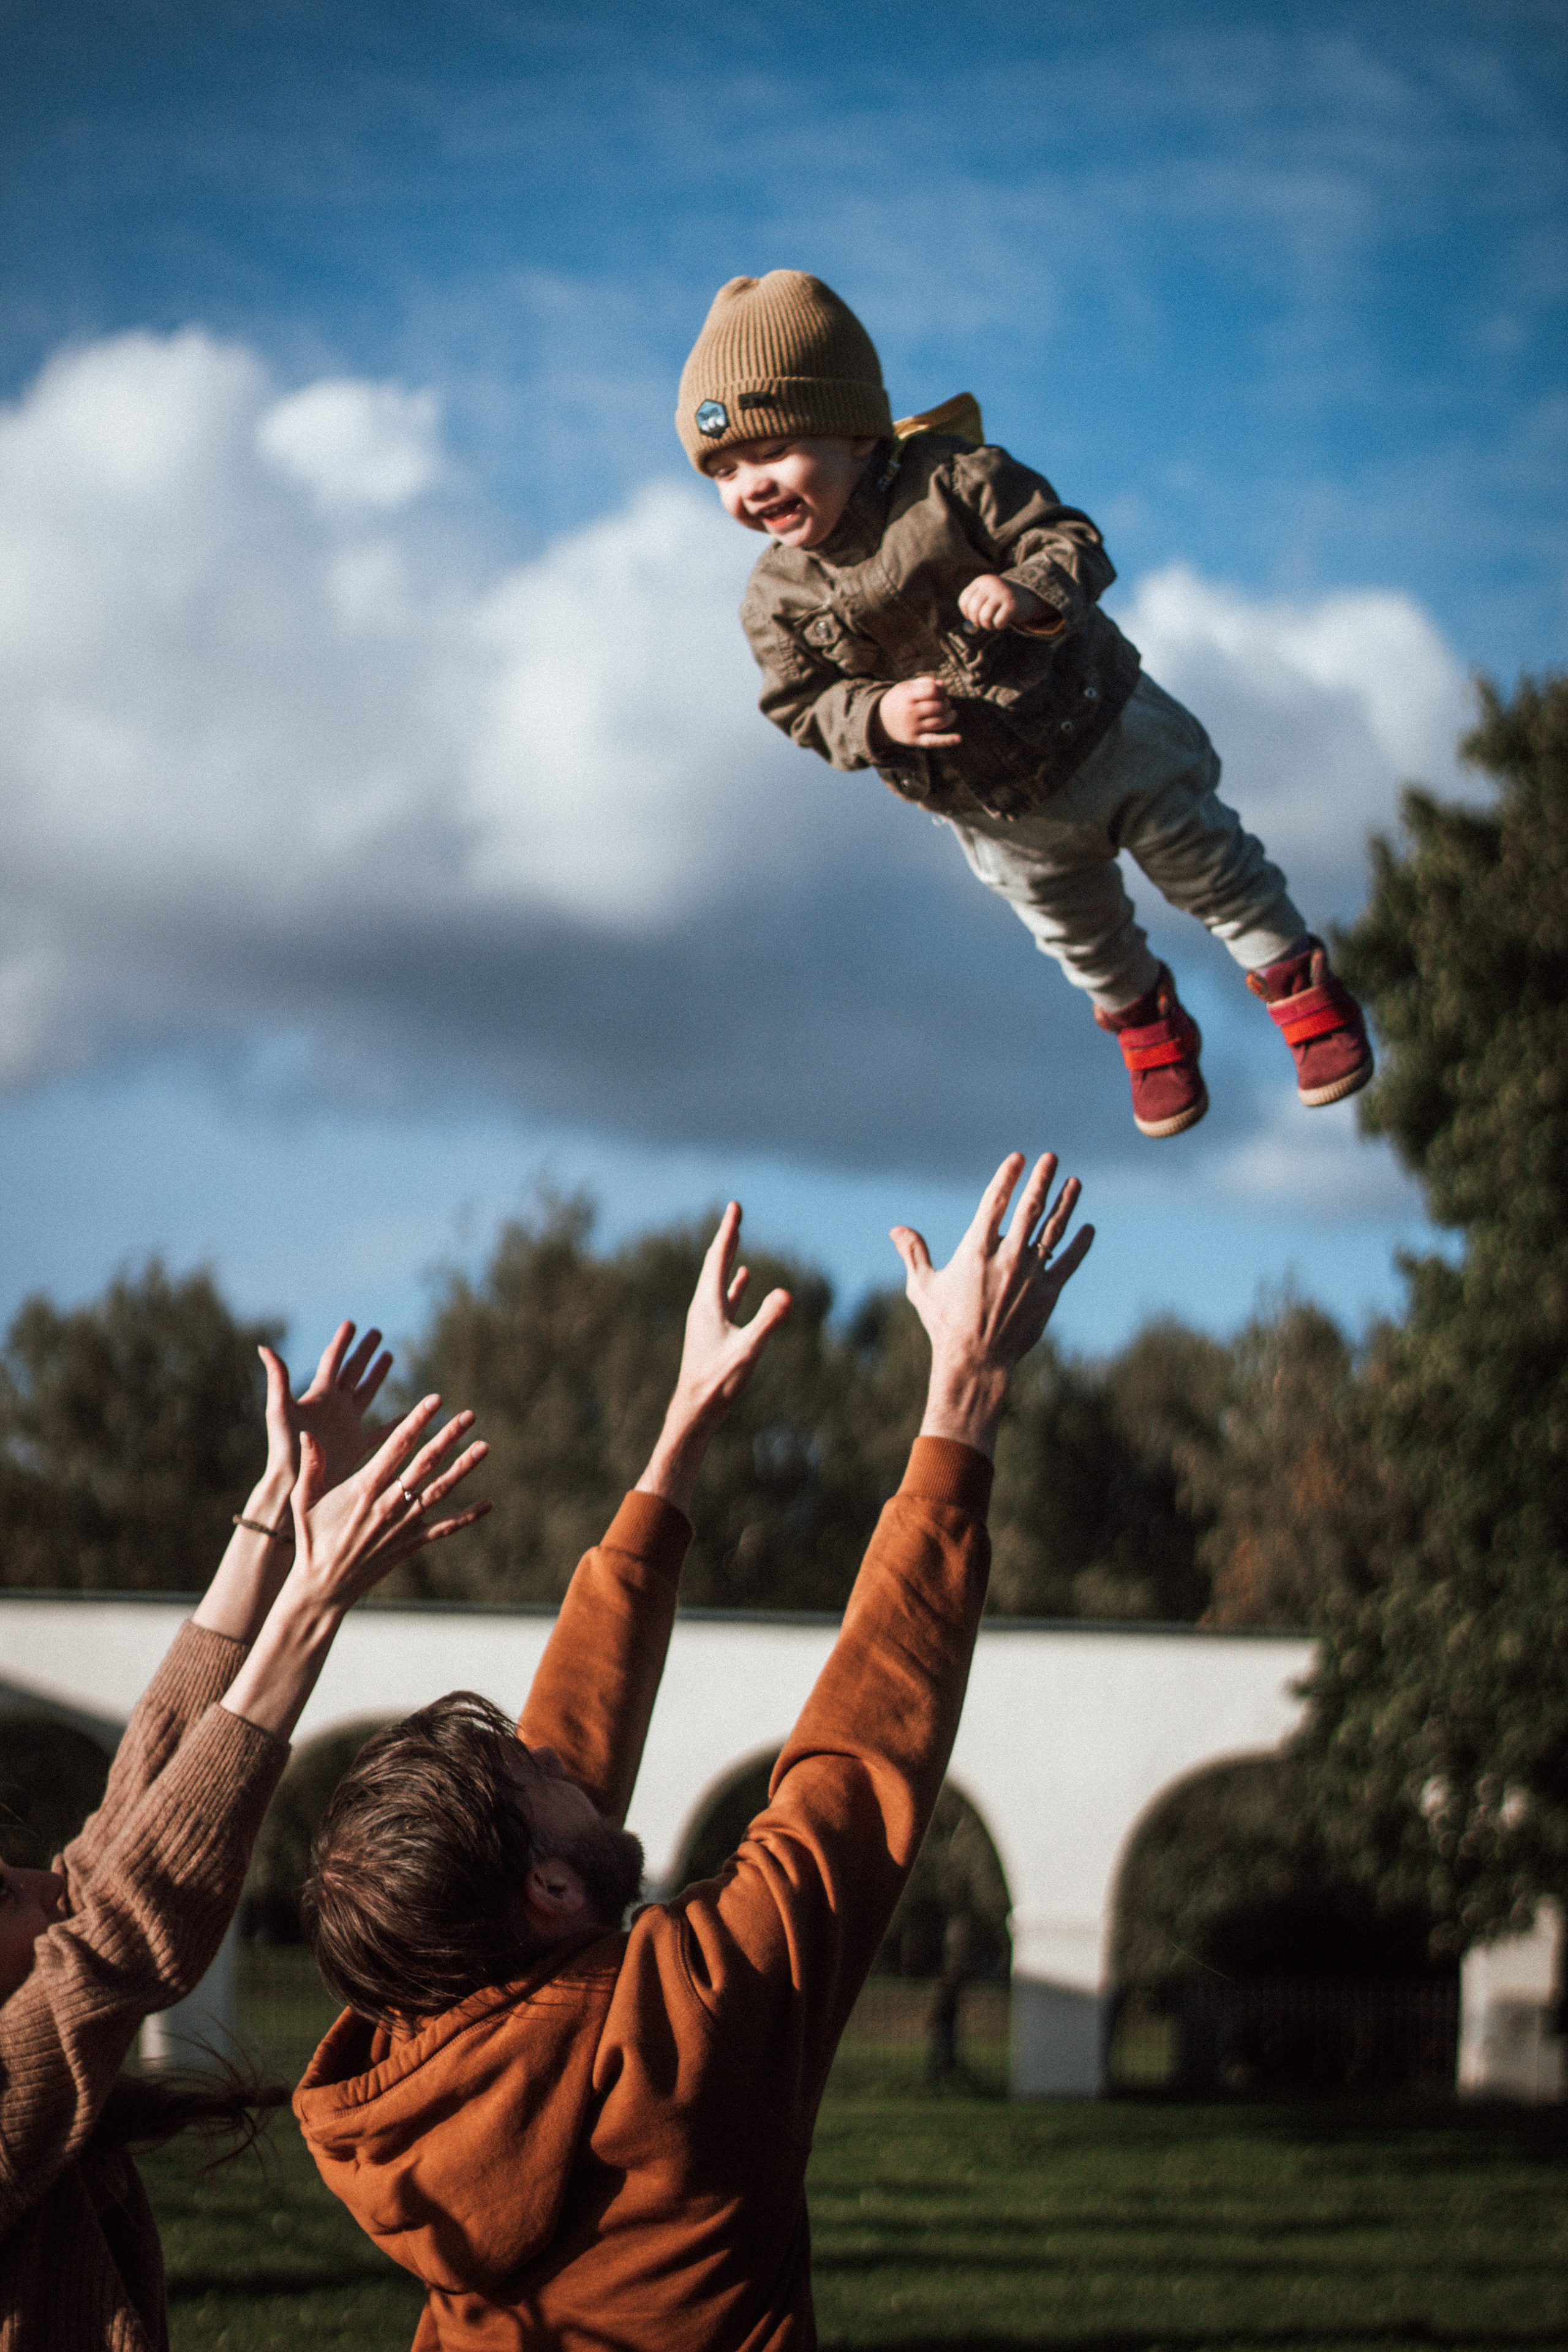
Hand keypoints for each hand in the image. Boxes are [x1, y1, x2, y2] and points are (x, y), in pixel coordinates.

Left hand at [260, 1322, 393, 1496]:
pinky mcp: (357, 1445)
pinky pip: (381, 1431)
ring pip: (368, 1392)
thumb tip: (264, 1347)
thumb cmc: (284, 1447)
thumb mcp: (280, 1409)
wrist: (294, 1482)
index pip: (333, 1360)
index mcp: (319, 1394)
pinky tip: (409, 1414)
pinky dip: (395, 1422)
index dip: (342, 1341)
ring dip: (377, 1374)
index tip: (351, 1323)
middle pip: (353, 1370)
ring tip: (388, 1355)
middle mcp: (335, 1405)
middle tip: (376, 1332)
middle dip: (364, 1351)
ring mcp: (348, 1424)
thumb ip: (278, 1378)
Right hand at [289, 1395, 489, 1606]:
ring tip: (484, 1446)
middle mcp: (389, 1503)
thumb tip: (308, 1433)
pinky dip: (467, 1517)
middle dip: (448, 1436)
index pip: (397, 1446)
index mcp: (364, 1487)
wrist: (324, 1587)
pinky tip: (487, 1504)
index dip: (418, 1421)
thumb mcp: (304, 1499)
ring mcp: (403, 1525)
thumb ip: (312, 1465)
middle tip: (469, 1415)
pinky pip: (444, 1528)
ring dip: (463, 1468)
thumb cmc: (312, 1539)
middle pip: (425, 1463)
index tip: (435, 1400)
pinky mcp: (411, 1544)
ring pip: (440, 1490)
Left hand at [638, 1202, 792, 1513]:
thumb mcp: (748, 1351)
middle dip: (728, 1237)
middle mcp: (704, 1307)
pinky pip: (725, 1298)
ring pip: (719, 1279)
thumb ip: (768, 1322)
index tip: (735, 1206)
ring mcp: (707, 1320)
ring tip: (736, 1239)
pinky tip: (744, 1278)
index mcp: (708, 1304)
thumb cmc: (718, 1383)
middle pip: (715, 1263)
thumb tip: (786, 1294)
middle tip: (735, 1212)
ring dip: (729, 1257)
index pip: (718, 1258)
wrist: (694, 1412)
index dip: (729, 1231)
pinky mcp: (713, 1333)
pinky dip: (735, 1283)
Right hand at [874, 676, 961, 749]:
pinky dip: (947, 740)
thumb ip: (925, 683)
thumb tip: (943, 685)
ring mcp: (913, 727)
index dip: (942, 690)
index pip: (933, 690)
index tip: (942, 692)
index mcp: (908, 696)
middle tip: (945, 703)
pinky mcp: (915, 740)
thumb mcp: (907, 687)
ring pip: (939, 722)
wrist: (879, 720)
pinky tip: (959, 738)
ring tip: (950, 712)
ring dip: (949, 716)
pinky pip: (933, 741)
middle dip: (946, 703)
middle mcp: (910, 712)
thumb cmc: (899, 700)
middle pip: (938, 707)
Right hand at [891, 1152, 1092, 1457]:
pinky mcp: (1048, 1293)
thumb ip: (914, 1254)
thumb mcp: (922, 1287)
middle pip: (1030, 1208)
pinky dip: (1080, 1245)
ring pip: (1053, 1230)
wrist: (976, 1362)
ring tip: (1074, 1182)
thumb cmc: (945, 1325)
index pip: (996, 1202)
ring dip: (1066, 1204)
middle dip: (1041, 1180)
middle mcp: (1007, 1256)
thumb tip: (897, 1229)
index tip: (1018, 1158)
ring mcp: (1031, 1274)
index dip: (1008, 1176)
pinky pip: (1068, 1263)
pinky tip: (1089, 1229)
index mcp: (976, 1249)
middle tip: (1051, 1158)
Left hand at [958, 574, 1049, 631]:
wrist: (1029, 596)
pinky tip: (1005, 621)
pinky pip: (998, 621)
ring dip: (988, 625)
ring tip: (994, 623)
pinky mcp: (1012, 604)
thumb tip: (968, 628)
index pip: (964, 600)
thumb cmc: (1003, 602)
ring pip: (984, 617)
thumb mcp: (987, 600)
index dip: (967, 613)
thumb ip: (976, 612)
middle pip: (973, 609)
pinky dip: (999, 626)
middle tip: (986, 622)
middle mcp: (991, 584)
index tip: (976, 616)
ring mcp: (1002, 593)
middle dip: (977, 621)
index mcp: (982, 581)